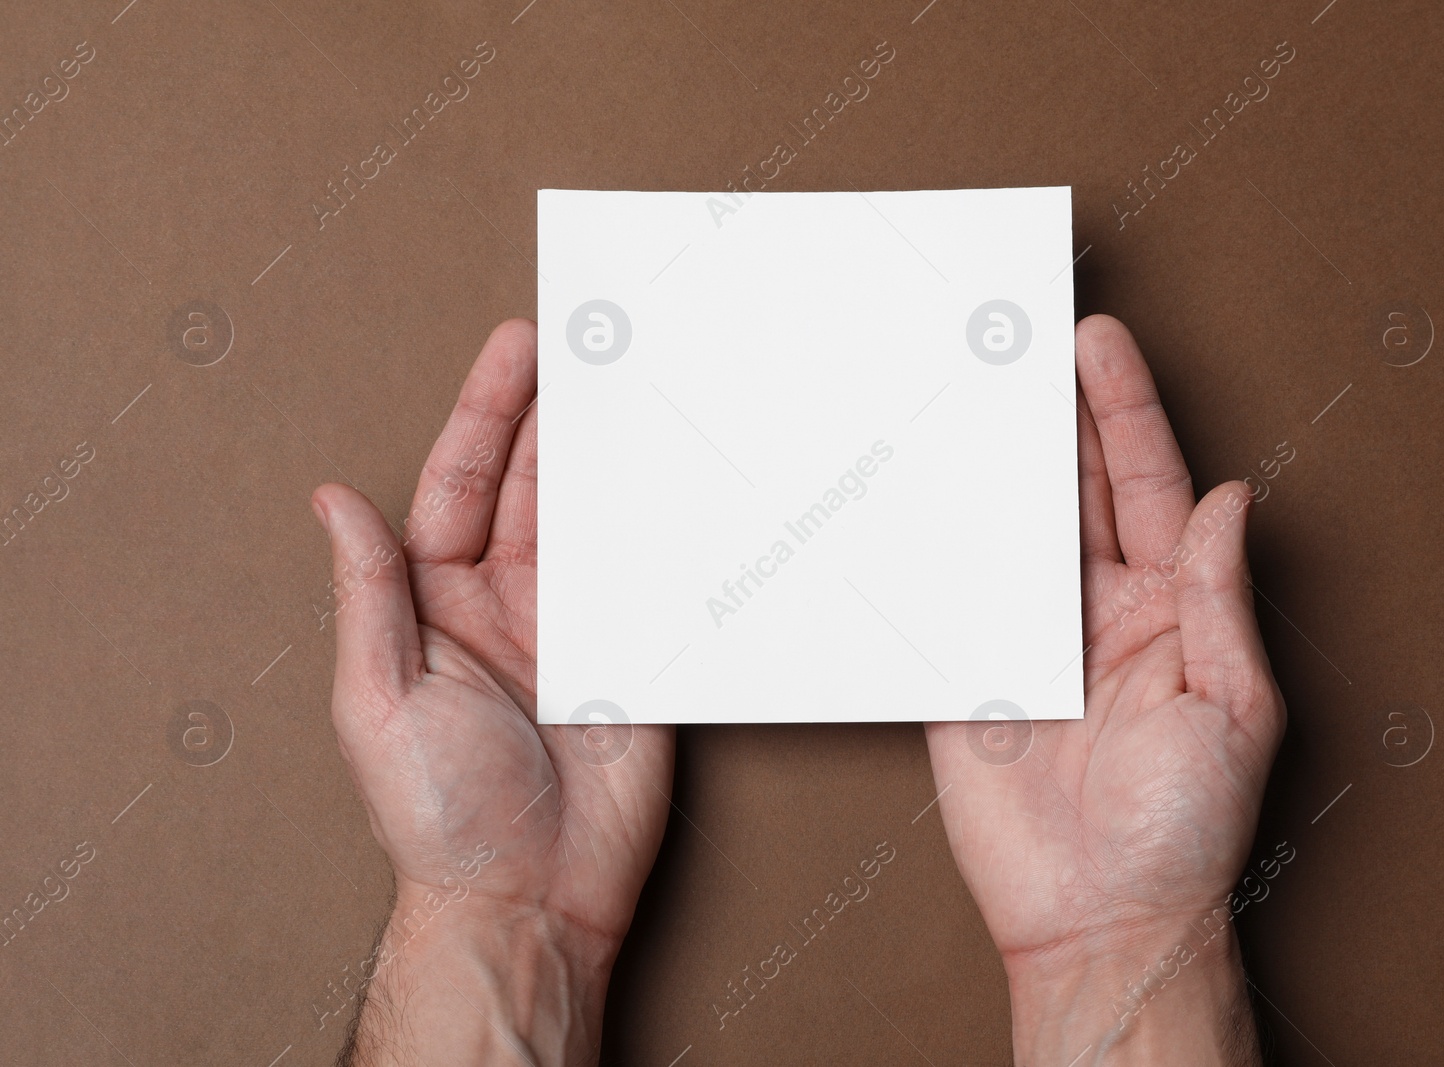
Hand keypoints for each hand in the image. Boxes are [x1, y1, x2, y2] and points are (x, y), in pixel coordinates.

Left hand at [312, 320, 673, 1065]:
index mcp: (438, 604)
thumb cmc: (439, 814)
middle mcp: (509, 605)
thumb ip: (370, 595)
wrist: (528, 899)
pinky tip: (684, 481)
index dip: (490, 413)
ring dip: (617, 457)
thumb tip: (332, 502)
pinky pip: (653, 582)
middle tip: (592, 339)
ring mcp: (578, 630)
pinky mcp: (637, 661)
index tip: (518, 349)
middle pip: (538, 487)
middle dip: (560, 413)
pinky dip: (670, 532)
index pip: (464, 485)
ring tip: (641, 385)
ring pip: (598, 522)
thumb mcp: (379, 699)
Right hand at [925, 316, 1284, 1064]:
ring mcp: (1030, 637)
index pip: (1149, 487)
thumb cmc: (1183, 832)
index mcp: (1171, 609)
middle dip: (1054, 412)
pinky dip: (934, 540)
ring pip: (1009, 527)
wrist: (1097, 920)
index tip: (1101, 345)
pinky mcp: (968, 673)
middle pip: (1075, 488)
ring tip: (971, 388)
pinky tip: (923, 487)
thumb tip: (1230, 506)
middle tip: (1025, 337)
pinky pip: (951, 593)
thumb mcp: (1232, 710)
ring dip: (992, 461)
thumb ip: (1217, 603)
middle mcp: (1099, 610)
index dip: (1125, 412)